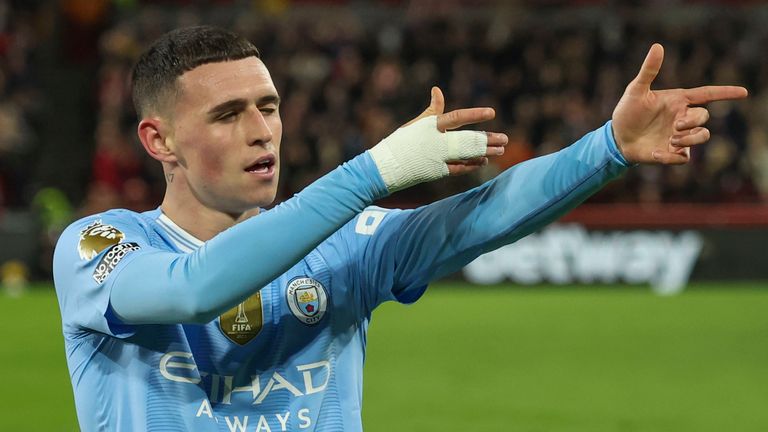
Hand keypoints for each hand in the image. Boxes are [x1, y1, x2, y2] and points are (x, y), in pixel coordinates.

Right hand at [369, 87, 507, 191]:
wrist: (385, 166)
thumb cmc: (402, 142)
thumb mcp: (416, 124)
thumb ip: (432, 110)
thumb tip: (437, 90)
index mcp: (431, 126)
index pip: (457, 117)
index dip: (475, 115)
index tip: (491, 113)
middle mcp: (436, 142)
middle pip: (468, 139)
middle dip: (488, 139)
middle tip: (505, 138)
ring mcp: (437, 158)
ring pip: (467, 154)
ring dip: (485, 152)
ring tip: (500, 150)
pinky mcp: (436, 172)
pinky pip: (459, 168)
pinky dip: (471, 164)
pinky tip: (482, 161)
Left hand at [612, 44, 747, 164]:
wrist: (617, 138)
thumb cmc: (627, 112)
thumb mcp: (636, 90)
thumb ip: (649, 71)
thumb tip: (658, 46)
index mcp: (678, 101)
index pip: (707, 94)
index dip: (725, 92)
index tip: (743, 92)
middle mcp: (682, 117)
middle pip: (704, 117)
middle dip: (694, 121)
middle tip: (675, 126)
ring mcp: (679, 136)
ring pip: (703, 136)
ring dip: (691, 138)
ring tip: (672, 139)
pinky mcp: (672, 153)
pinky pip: (684, 157)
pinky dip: (672, 157)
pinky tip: (656, 153)